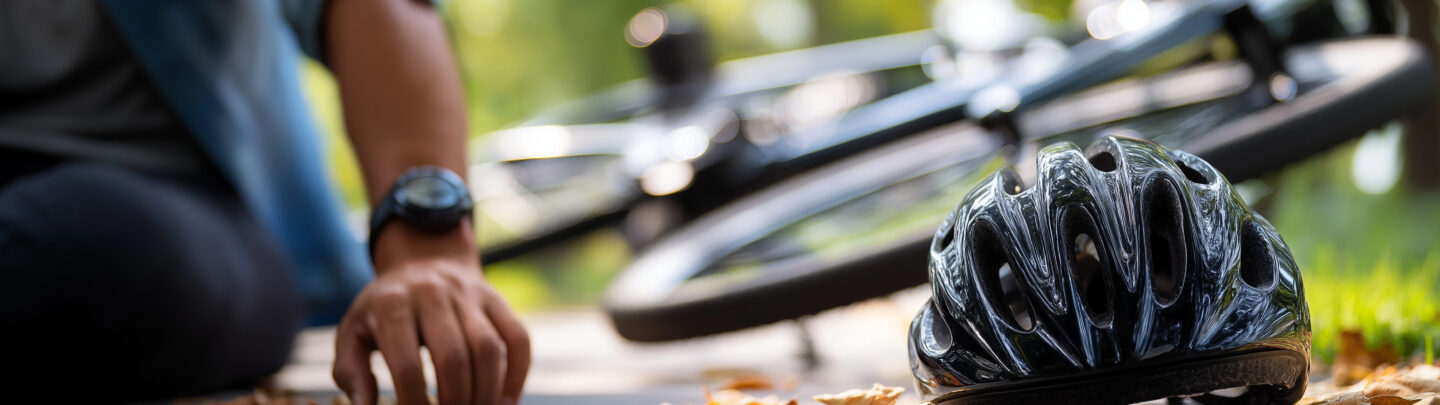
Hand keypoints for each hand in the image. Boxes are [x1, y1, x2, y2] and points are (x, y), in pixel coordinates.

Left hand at [332, 223, 529, 404]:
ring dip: (486, 392)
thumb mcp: (353, 331)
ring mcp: (470, 295)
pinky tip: (505, 401)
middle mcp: (433, 294)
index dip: (414, 403)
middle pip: (453, 358)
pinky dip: (517, 374)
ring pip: (489, 349)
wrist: (422, 261)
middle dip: (455, 401)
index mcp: (392, 304)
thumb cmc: (383, 309)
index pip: (407, 366)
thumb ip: (350, 370)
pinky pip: (518, 338)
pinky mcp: (496, 299)